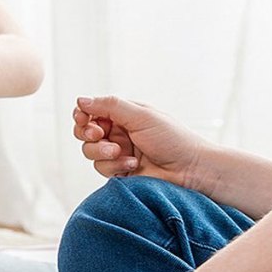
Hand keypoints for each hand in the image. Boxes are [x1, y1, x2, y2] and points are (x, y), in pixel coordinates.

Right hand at [74, 96, 209, 189]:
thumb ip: (109, 106)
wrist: (191, 170)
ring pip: (90, 151)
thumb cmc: (174, 140)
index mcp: (124, 114)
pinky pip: (102, 168)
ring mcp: (118, 152)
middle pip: (85, 132)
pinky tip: (133, 164)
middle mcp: (119, 133)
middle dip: (88, 134)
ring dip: (102, 151)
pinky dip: (114, 166)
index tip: (83, 118)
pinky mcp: (119, 171)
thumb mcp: (141, 116)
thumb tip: (81, 100)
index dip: (83, 115)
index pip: (92, 111)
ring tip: (120, 152)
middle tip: (98, 135)